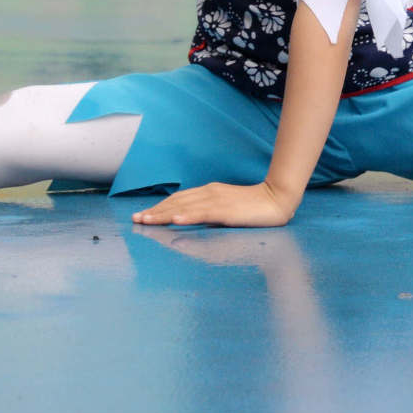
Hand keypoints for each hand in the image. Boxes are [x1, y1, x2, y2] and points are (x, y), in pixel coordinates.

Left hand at [133, 180, 299, 227]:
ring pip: (184, 207)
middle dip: (154, 212)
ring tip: (146, 221)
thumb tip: (190, 217)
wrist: (277, 199)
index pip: (178, 199)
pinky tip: (175, 220)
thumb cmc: (253, 206)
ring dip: (163, 214)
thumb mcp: (225, 208)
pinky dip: (188, 216)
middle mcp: (209, 193)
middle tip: (135, 220)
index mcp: (208, 192)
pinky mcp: (226, 211)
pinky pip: (203, 213)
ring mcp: (217, 201)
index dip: (158, 207)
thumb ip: (209, 211)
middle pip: (176, 202)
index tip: (142, 215)